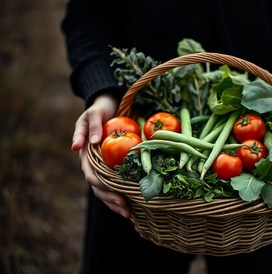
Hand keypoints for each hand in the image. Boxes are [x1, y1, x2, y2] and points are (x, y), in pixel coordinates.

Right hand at [71, 93, 131, 217]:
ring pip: (105, 190)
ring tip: (129, 213)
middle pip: (99, 187)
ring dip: (115, 203)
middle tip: (126, 209)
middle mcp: (92, 165)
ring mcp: (101, 167)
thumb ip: (91, 126)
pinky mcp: (110, 168)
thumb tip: (90, 143)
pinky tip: (131, 206)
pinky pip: (114, 184)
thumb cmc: (99, 111)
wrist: (106, 108)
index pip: (91, 175)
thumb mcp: (93, 114)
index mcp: (85, 156)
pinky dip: (121, 195)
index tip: (116, 195)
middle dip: (111, 199)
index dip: (102, 187)